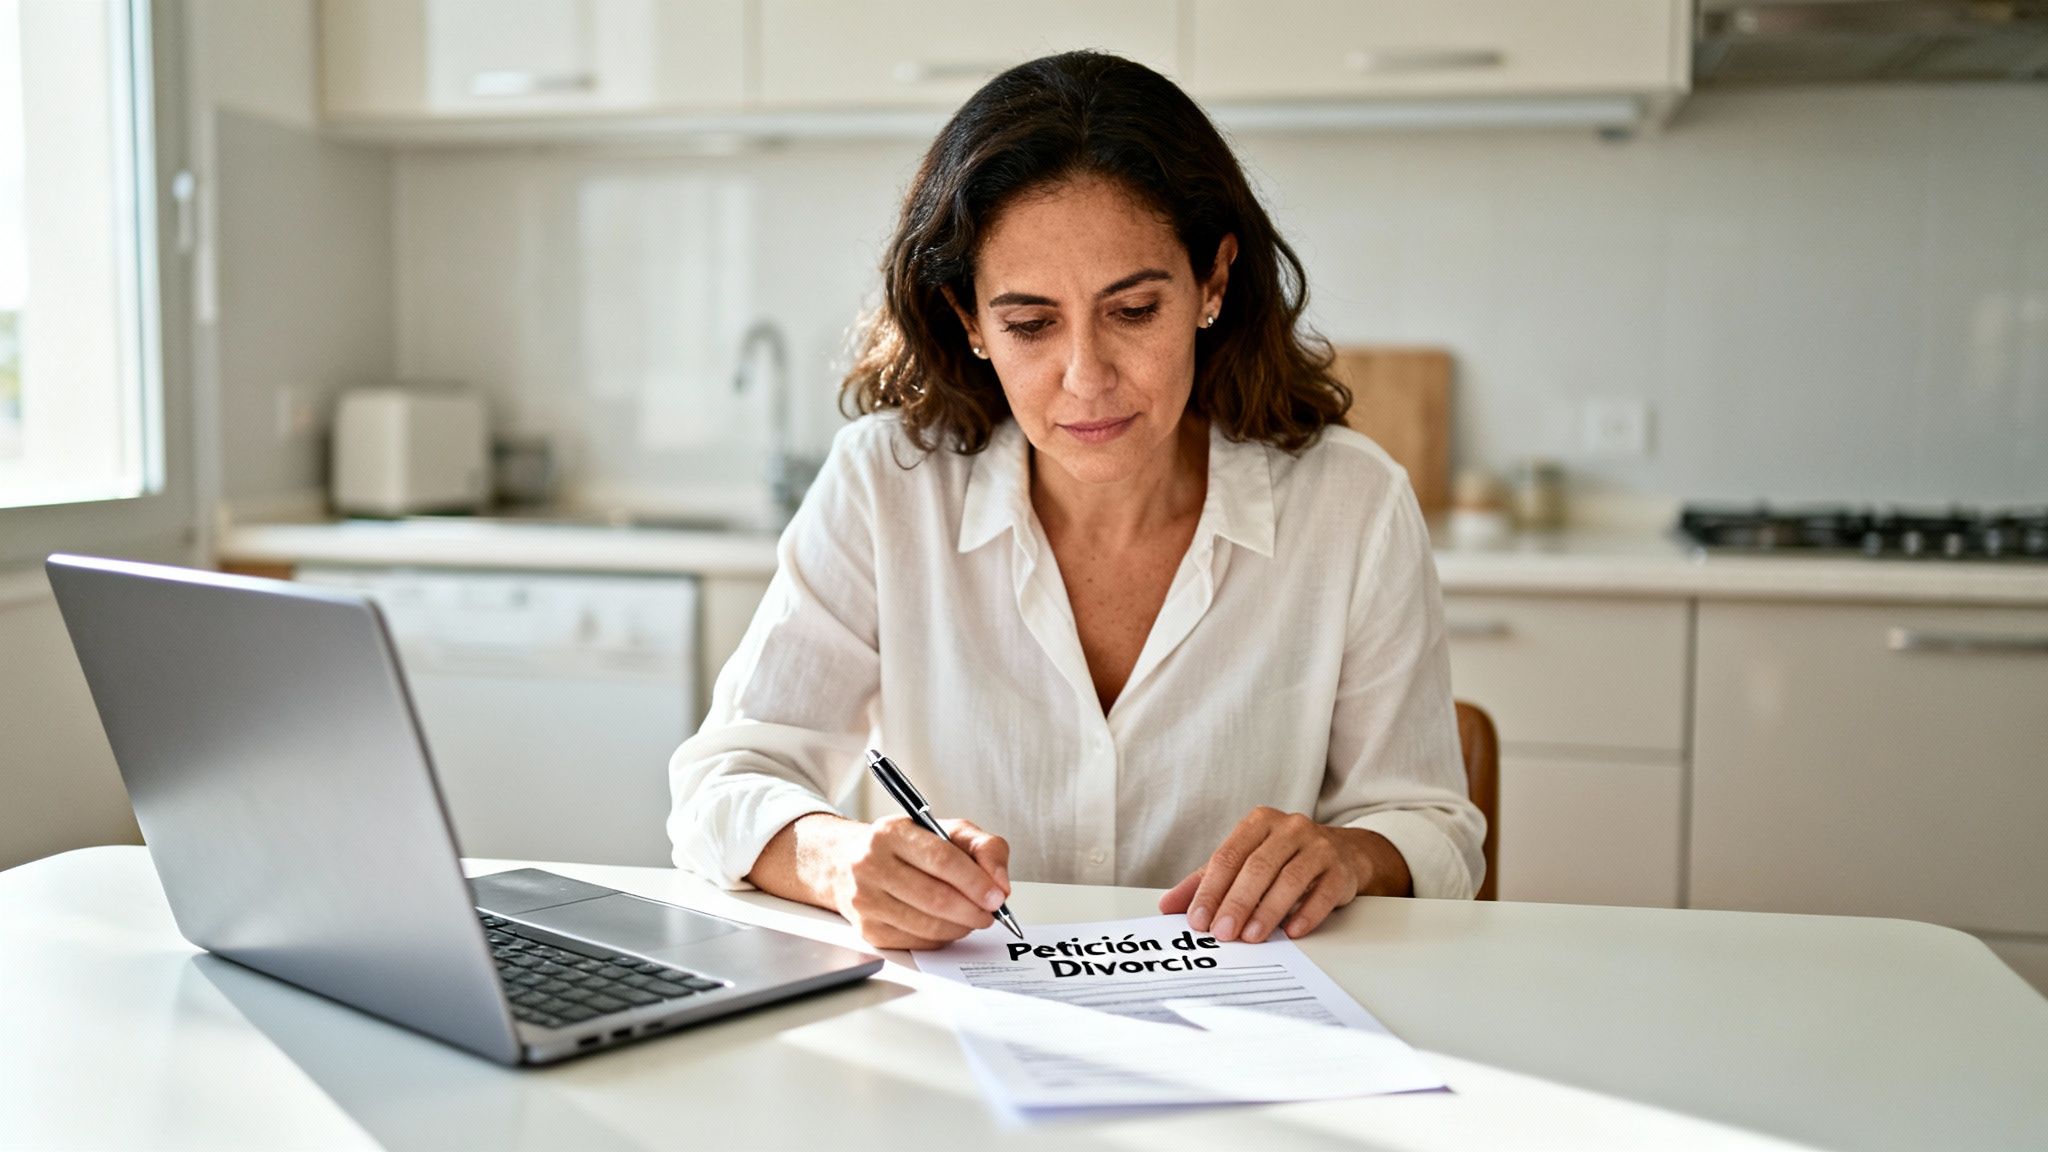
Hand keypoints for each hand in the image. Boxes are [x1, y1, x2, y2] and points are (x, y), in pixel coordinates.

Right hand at [822, 815, 1010, 949]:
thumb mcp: (947, 831)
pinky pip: (917, 942)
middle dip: (973, 910)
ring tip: (973, 917)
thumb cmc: (905, 846)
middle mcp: (871, 865)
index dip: (975, 882)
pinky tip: (948, 924)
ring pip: (928, 925)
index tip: (997, 896)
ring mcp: (866, 900)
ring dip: (961, 926)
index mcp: (891, 833)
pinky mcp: (868, 930)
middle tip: (990, 912)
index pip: (941, 859)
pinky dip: (942, 938)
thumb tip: (1000, 885)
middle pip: (935, 898)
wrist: (848, 863)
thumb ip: (984, 848)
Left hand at [1158, 807, 1381, 942]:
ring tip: (1251, 936)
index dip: (1211, 889)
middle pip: (1257, 867)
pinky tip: (1292, 931)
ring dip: (1268, 911)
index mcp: (1258, 823)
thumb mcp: (1243, 863)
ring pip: (1289, 879)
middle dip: (1237, 902)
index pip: (1228, 856)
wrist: (1343, 853)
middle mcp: (1289, 828)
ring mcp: (1318, 846)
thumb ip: (1205, 882)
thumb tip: (1167, 906)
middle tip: (1222, 932)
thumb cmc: (1284, 859)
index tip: (1198, 919)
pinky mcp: (1341, 869)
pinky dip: (1306, 913)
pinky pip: (1323, 892)